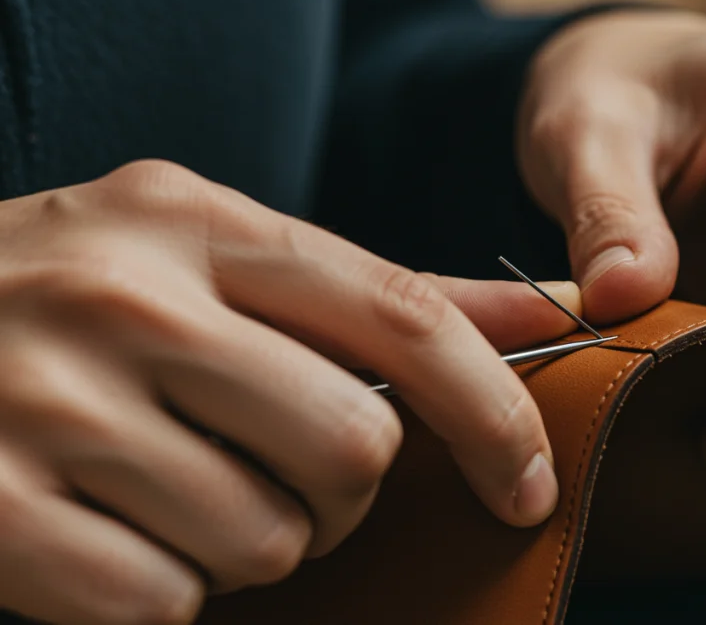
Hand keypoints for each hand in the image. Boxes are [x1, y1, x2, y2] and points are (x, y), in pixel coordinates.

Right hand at [0, 161, 575, 622]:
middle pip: (352, 445)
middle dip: (346, 494)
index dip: (493, 410)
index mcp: (196, 223)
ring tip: (180, 494)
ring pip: (268, 538)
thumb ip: (377, 294)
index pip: (403, 315)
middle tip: (284, 477)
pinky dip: (164, 593)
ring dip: (252, 544)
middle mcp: (126, 298)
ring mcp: (48, 403)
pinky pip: (165, 603)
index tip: (525, 481)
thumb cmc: (82, 302)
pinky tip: (114, 536)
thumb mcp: (214, 258)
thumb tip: (550, 312)